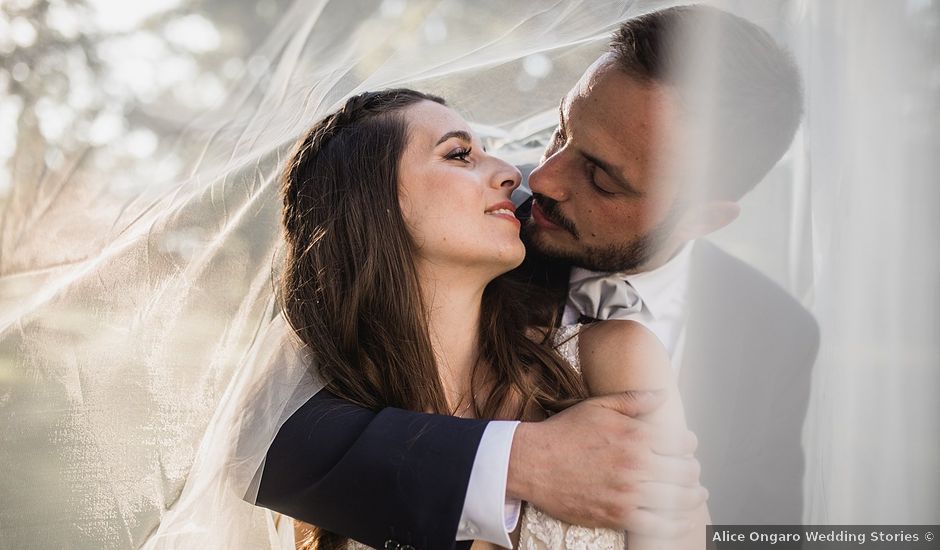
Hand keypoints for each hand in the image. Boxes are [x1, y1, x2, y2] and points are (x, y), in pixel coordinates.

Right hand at [506, 391, 705, 536]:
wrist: (532, 462)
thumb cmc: (563, 432)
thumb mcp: (598, 406)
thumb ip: (634, 400)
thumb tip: (662, 395)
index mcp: (635, 435)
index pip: (680, 443)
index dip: (689, 446)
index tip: (687, 448)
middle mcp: (636, 465)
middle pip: (684, 472)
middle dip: (693, 472)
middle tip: (692, 473)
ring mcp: (627, 493)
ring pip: (676, 500)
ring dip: (692, 497)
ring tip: (695, 495)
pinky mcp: (617, 515)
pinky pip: (658, 526)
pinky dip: (674, 524)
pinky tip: (678, 519)